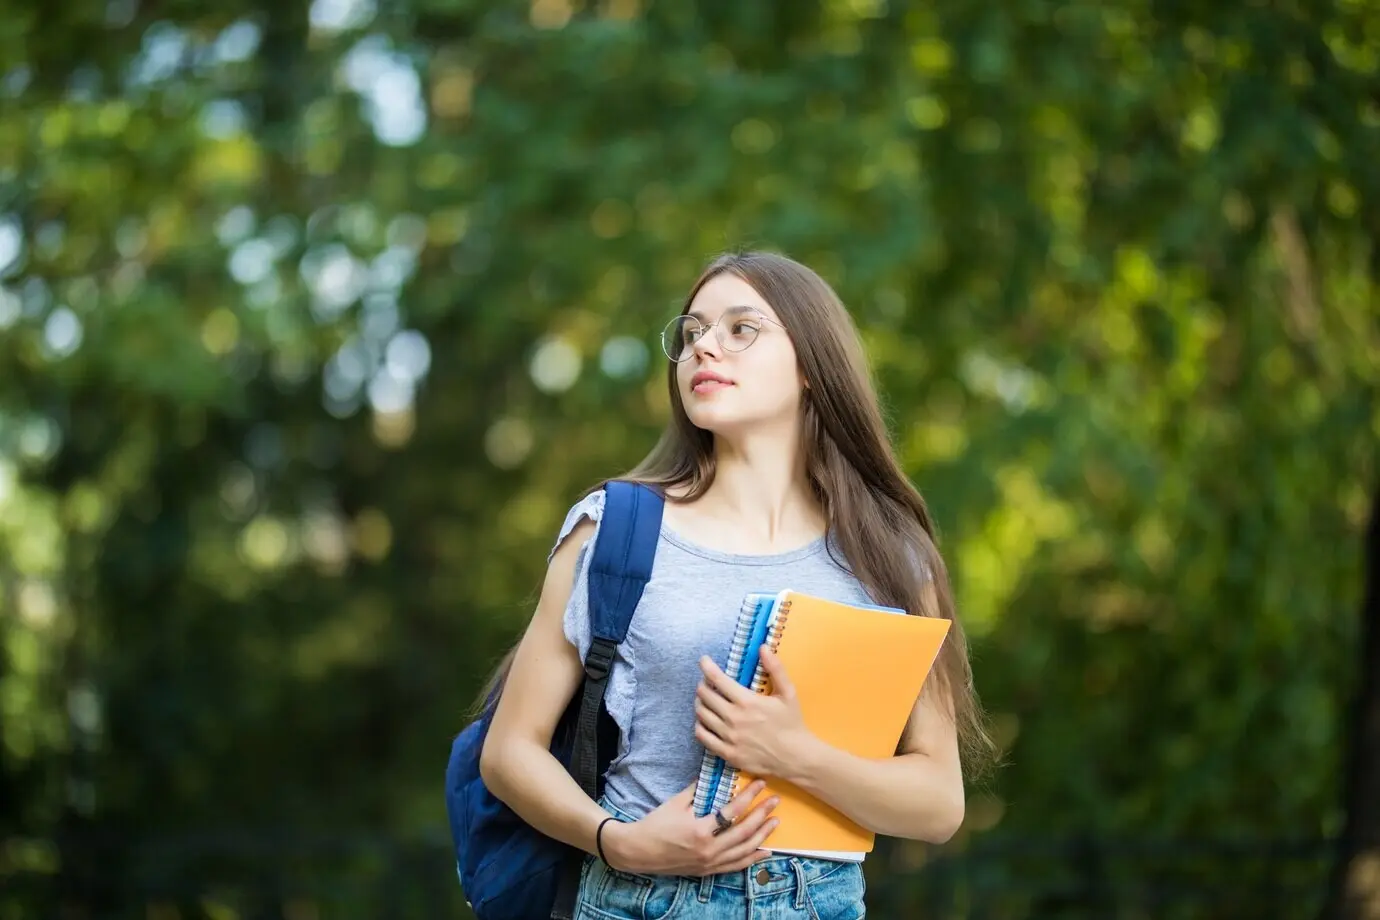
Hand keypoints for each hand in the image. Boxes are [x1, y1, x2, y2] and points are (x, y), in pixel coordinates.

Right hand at [602, 780, 778, 875]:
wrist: (639, 851)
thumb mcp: (676, 803)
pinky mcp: (708, 871)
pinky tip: (765, 852)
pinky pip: (735, 866)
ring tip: (774, 822)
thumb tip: (715, 774)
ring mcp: (709, 863)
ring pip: (744, 851)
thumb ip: (697, 790)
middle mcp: (708, 850)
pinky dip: (752, 859)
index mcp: (700, 830)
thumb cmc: (655, 824)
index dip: (749, 796)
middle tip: (775, 801)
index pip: (732, 811)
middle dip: (762, 815)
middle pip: (744, 832)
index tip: (761, 784)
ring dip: (762, 836)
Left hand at [693, 648, 812, 778]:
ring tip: (705, 700)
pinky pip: (703, 737)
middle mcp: (734, 719)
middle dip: (702, 685)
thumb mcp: (788, 693)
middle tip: (706, 683)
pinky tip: (704, 721)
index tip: (703, 660)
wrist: (795, 757)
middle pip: (705, 696)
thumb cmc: (792, 723)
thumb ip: (776, 669)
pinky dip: (700, 726)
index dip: (706, 666)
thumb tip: (763, 648)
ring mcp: (729, 737)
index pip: (717, 679)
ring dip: (700, 704)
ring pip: (702, 715)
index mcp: (747, 702)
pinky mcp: (727, 753)